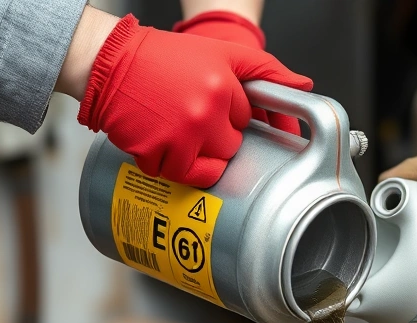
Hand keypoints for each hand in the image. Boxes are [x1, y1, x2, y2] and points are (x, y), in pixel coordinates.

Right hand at [76, 14, 311, 187]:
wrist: (110, 62)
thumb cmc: (163, 57)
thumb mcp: (221, 52)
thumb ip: (266, 69)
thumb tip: (306, 86)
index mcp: (224, 87)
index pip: (246, 120)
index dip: (231, 116)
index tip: (215, 108)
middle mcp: (205, 113)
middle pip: (231, 148)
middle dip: (217, 139)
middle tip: (193, 120)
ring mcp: (180, 136)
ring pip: (208, 169)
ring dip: (196, 158)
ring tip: (178, 134)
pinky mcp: (155, 153)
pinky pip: (177, 176)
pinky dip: (170, 167)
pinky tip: (162, 145)